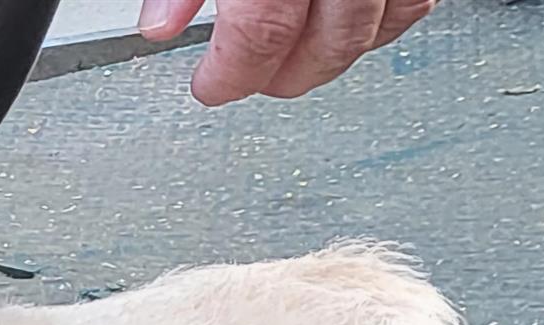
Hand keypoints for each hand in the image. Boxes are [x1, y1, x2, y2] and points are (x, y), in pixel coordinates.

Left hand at [138, 0, 435, 105]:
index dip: (230, 73)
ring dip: (336, 54)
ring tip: (295, 59)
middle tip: (249, 79)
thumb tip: (159, 25)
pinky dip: (382, 19)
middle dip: (284, 75)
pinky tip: (345, 24)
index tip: (209, 86)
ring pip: (383, 23)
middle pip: (330, 40)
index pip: (261, 32)